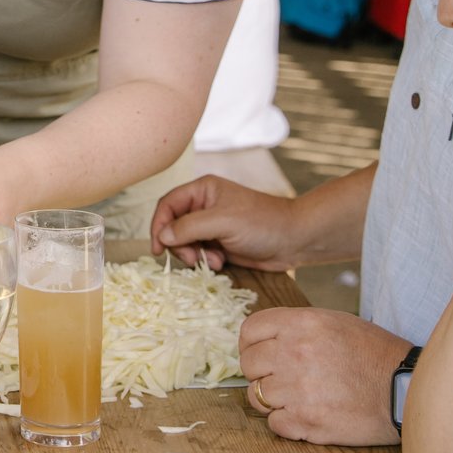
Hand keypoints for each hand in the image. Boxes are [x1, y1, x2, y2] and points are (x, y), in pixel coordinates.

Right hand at [150, 177, 303, 271]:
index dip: (159, 225)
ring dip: (194, 255)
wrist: (294, 240)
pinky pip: (200, 252)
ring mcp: (212, 225)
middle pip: (173, 226)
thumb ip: (188, 227)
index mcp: (202, 190)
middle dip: (180, 245)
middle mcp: (204, 206)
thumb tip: (162, 236)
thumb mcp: (222, 221)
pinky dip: (206, 260)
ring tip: (213, 261)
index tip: (158, 248)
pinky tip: (222, 262)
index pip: (168, 205)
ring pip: (185, 242)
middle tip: (193, 259)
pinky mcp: (220, 242)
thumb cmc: (261, 223)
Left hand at [237, 306, 409, 446]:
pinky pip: (274, 424)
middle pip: (248, 364)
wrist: (406, 390)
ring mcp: (298, 389)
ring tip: (299, 398)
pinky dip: (287, 423)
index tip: (260, 354)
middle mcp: (294, 353)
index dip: (251, 344)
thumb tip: (264, 338)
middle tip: (282, 378)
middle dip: (261, 373)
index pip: (249, 330)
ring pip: (257, 396)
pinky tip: (307, 415)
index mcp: (301, 323)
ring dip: (273, 400)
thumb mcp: (335, 322)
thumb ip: (297, 327)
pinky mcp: (306, 422)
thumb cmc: (374, 354)